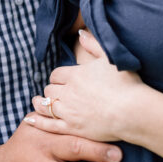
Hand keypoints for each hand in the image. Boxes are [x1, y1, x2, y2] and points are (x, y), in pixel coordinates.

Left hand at [28, 29, 142, 142]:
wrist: (133, 111)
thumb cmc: (126, 83)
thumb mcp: (110, 57)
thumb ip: (93, 44)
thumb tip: (80, 32)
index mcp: (75, 75)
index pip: (56, 74)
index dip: (58, 77)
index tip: (63, 80)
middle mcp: (68, 92)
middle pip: (50, 89)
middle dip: (52, 89)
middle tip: (56, 92)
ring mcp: (69, 112)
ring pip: (46, 106)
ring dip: (41, 103)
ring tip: (38, 101)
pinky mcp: (73, 129)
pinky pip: (49, 125)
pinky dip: (37, 121)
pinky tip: (29, 119)